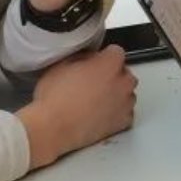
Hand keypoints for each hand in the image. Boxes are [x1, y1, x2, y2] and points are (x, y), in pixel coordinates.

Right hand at [17, 46, 137, 168]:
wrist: (53, 128)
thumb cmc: (55, 96)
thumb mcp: (62, 65)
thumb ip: (82, 56)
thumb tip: (90, 58)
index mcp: (110, 64)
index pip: (116, 52)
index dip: (103, 57)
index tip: (94, 64)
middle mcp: (124, 82)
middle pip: (124, 72)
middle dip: (112, 75)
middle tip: (93, 84)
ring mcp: (127, 102)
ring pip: (126, 92)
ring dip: (116, 94)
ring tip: (96, 101)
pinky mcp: (125, 121)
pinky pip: (126, 112)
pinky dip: (117, 112)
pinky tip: (101, 114)